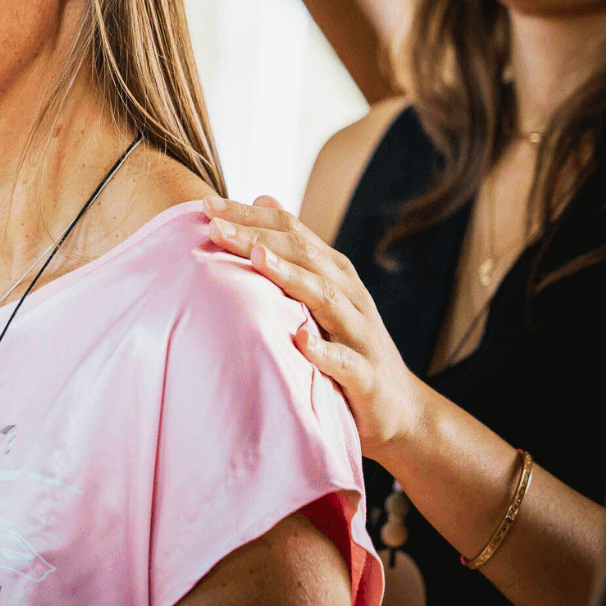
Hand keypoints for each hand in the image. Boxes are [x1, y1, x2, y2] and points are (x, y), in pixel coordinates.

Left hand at [201, 195, 426, 459]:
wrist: (400, 409)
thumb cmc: (346, 345)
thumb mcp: (319, 293)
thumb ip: (292, 250)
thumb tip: (259, 196)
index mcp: (332, 273)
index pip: (291, 231)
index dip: (250, 216)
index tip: (205, 204)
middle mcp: (348, 295)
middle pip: (303, 255)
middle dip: (258, 237)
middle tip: (215, 225)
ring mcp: (360, 334)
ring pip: (325, 297)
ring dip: (290, 277)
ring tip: (257, 259)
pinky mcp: (367, 376)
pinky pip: (346, 362)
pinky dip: (325, 351)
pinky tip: (301, 342)